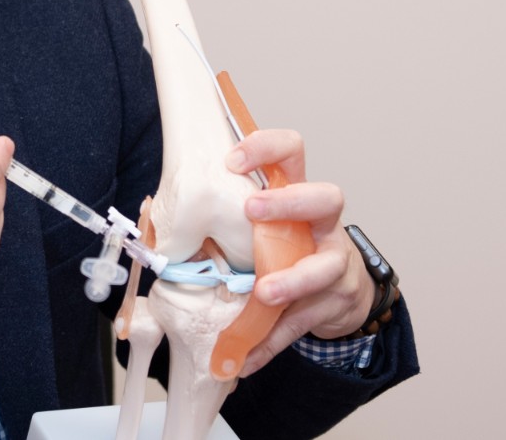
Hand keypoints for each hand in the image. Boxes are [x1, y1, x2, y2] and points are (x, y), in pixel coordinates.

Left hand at [226, 129, 376, 375]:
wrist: (343, 289)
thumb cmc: (292, 245)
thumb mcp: (268, 223)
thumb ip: (227, 219)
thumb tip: (162, 230)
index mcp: (298, 193)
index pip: (292, 153)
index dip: (267, 148)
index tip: (232, 160)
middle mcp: (323, 223)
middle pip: (326, 197)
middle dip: (289, 202)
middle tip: (252, 209)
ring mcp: (336, 261)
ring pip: (325, 265)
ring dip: (293, 278)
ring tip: (264, 292)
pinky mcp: (335, 302)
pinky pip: (301, 322)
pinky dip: (270, 340)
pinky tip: (245, 356)